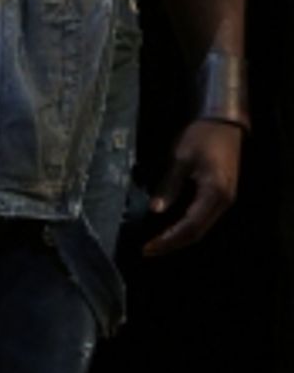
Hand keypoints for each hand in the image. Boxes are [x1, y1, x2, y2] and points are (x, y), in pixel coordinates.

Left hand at [143, 119, 241, 255]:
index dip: (168, 239)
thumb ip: (169, 185)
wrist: (223, 122)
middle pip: (197, 233)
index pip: (190, 226)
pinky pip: (203, 219)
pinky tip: (169, 228)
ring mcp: (224, 200)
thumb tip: (155, 211)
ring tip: (155, 243)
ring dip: (178, 238)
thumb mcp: (180, 158)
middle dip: (172, 244)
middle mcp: (223, 202)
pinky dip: (185, 227)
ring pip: (201, 228)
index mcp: (214, 193)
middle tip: (147, 250)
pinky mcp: (220, 195)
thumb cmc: (201, 136)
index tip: (147, 247)